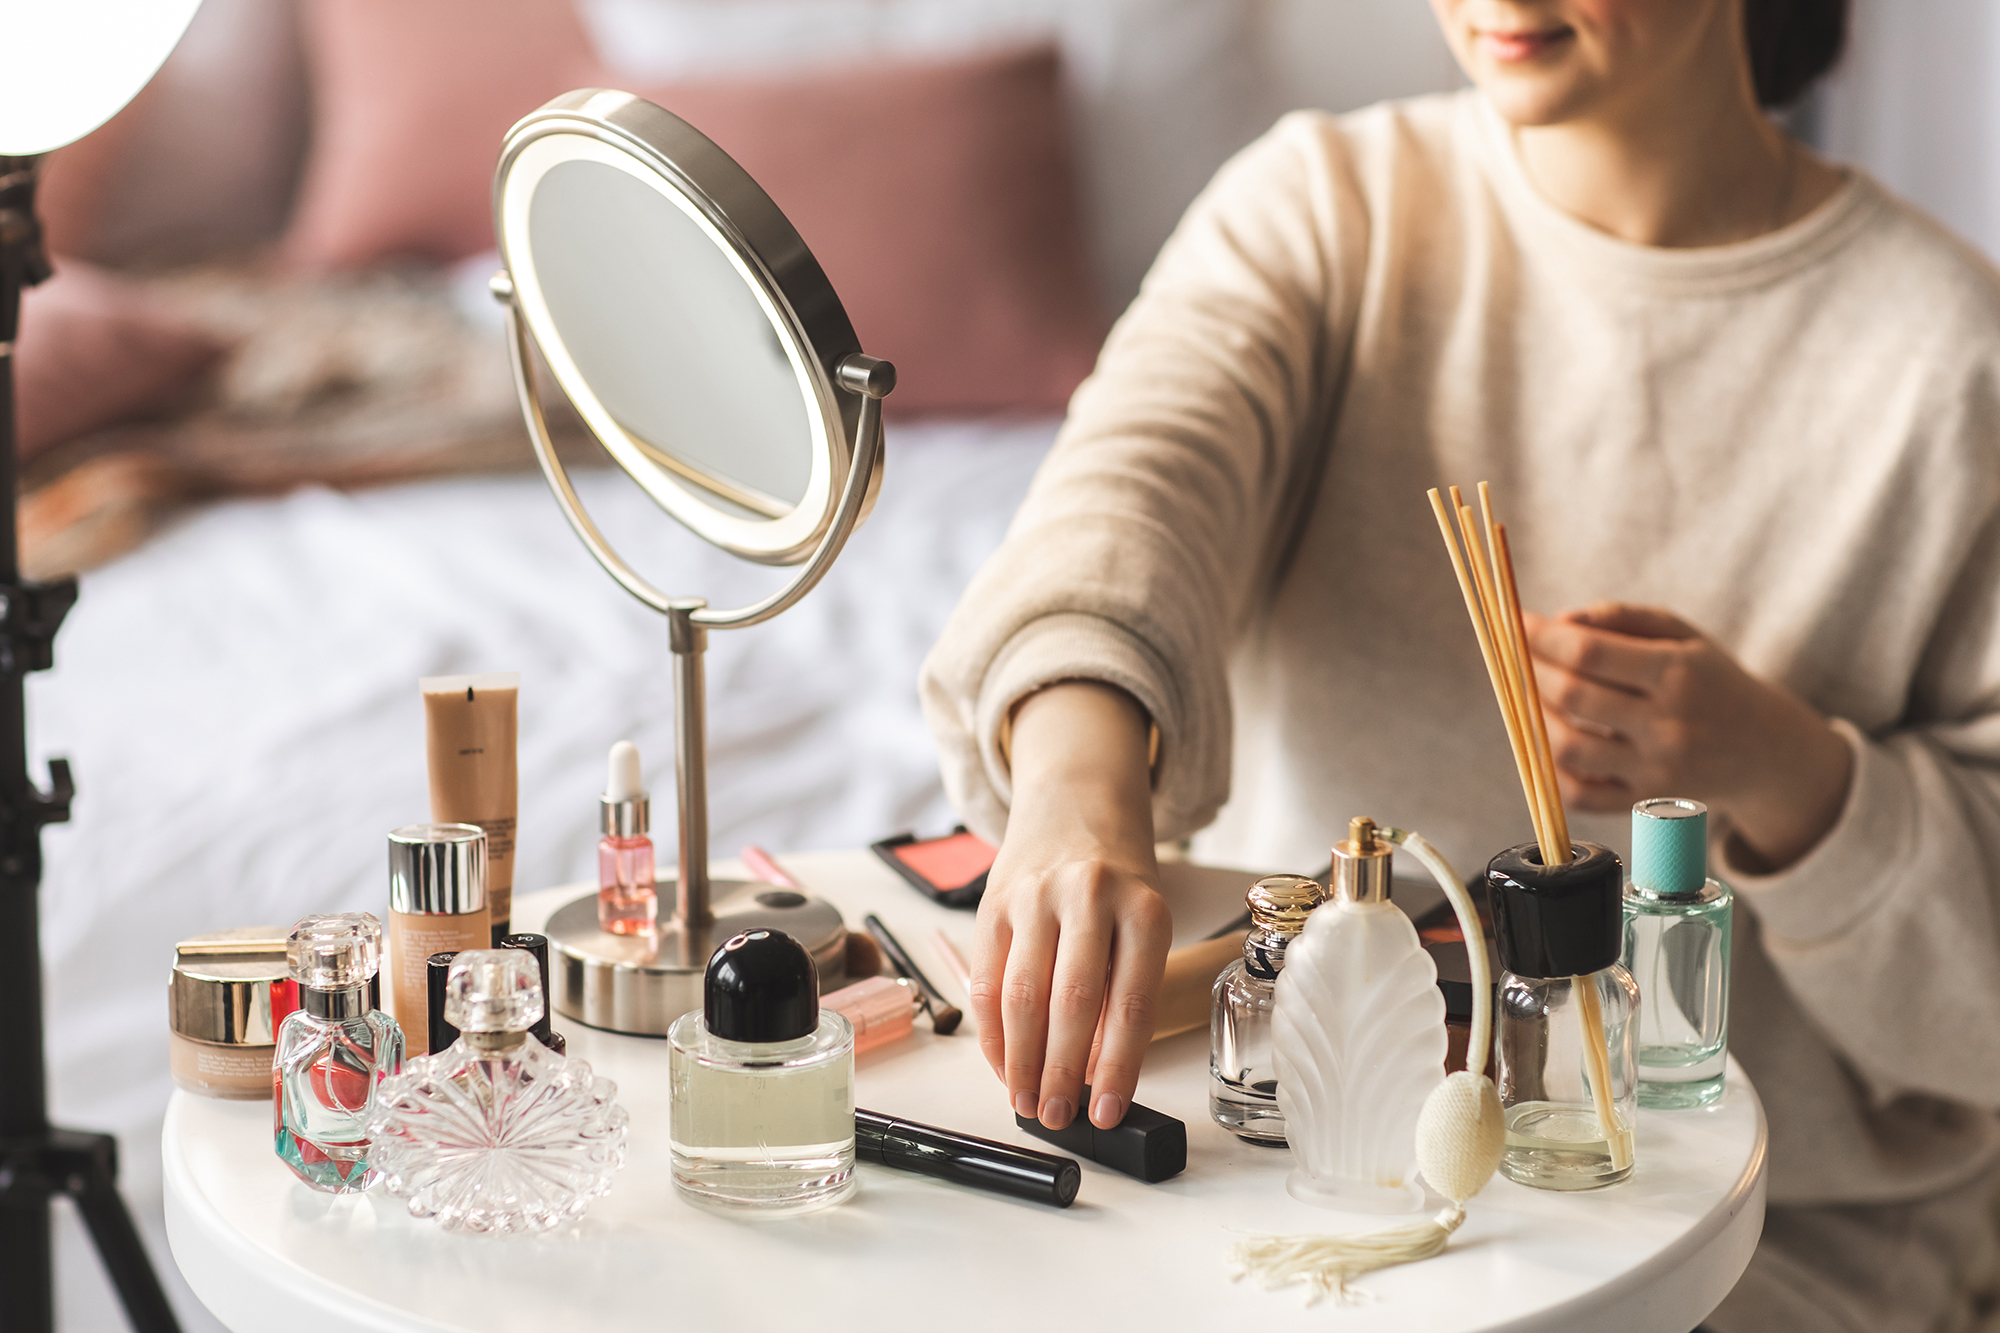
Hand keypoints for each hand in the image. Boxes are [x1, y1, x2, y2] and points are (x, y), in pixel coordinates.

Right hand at [974, 682, 1170, 1131]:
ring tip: (1025, 1101)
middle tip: (1057, 1117)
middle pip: (1069, 1002)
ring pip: (1022, 994)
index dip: (1116, 1067)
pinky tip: (1000, 1061)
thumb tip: (1095, 1074)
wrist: (1075, 799)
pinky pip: (986, 978)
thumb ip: (1121, 990)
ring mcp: (1035, 896)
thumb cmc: (1118, 877)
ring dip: (1019, 1060)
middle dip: (1059, 1072)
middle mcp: (1088, 896)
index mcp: (1142, 907)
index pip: (1130, 1003)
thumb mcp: (1141, 923)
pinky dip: (992, 1030)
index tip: (1106, 1112)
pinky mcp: (994, 902)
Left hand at [1524, 603, 1852, 870]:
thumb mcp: (1681, 635)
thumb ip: (1620, 618)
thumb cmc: (1709, 679)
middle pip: (1573, 696)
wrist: (1765, 751)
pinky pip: (1578, 795)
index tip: (1516, 621)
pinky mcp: (1644, 803)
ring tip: (1535, 697)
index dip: (1543, 636)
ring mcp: (1656, 770)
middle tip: (1519, 657)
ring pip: (1568, 749)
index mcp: (1678, 672)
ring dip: (1536, 718)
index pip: (1591, 652)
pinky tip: (1550, 740)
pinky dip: (1550, 768)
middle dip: (1532, 671)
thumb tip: (1559, 621)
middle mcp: (1669, 724)